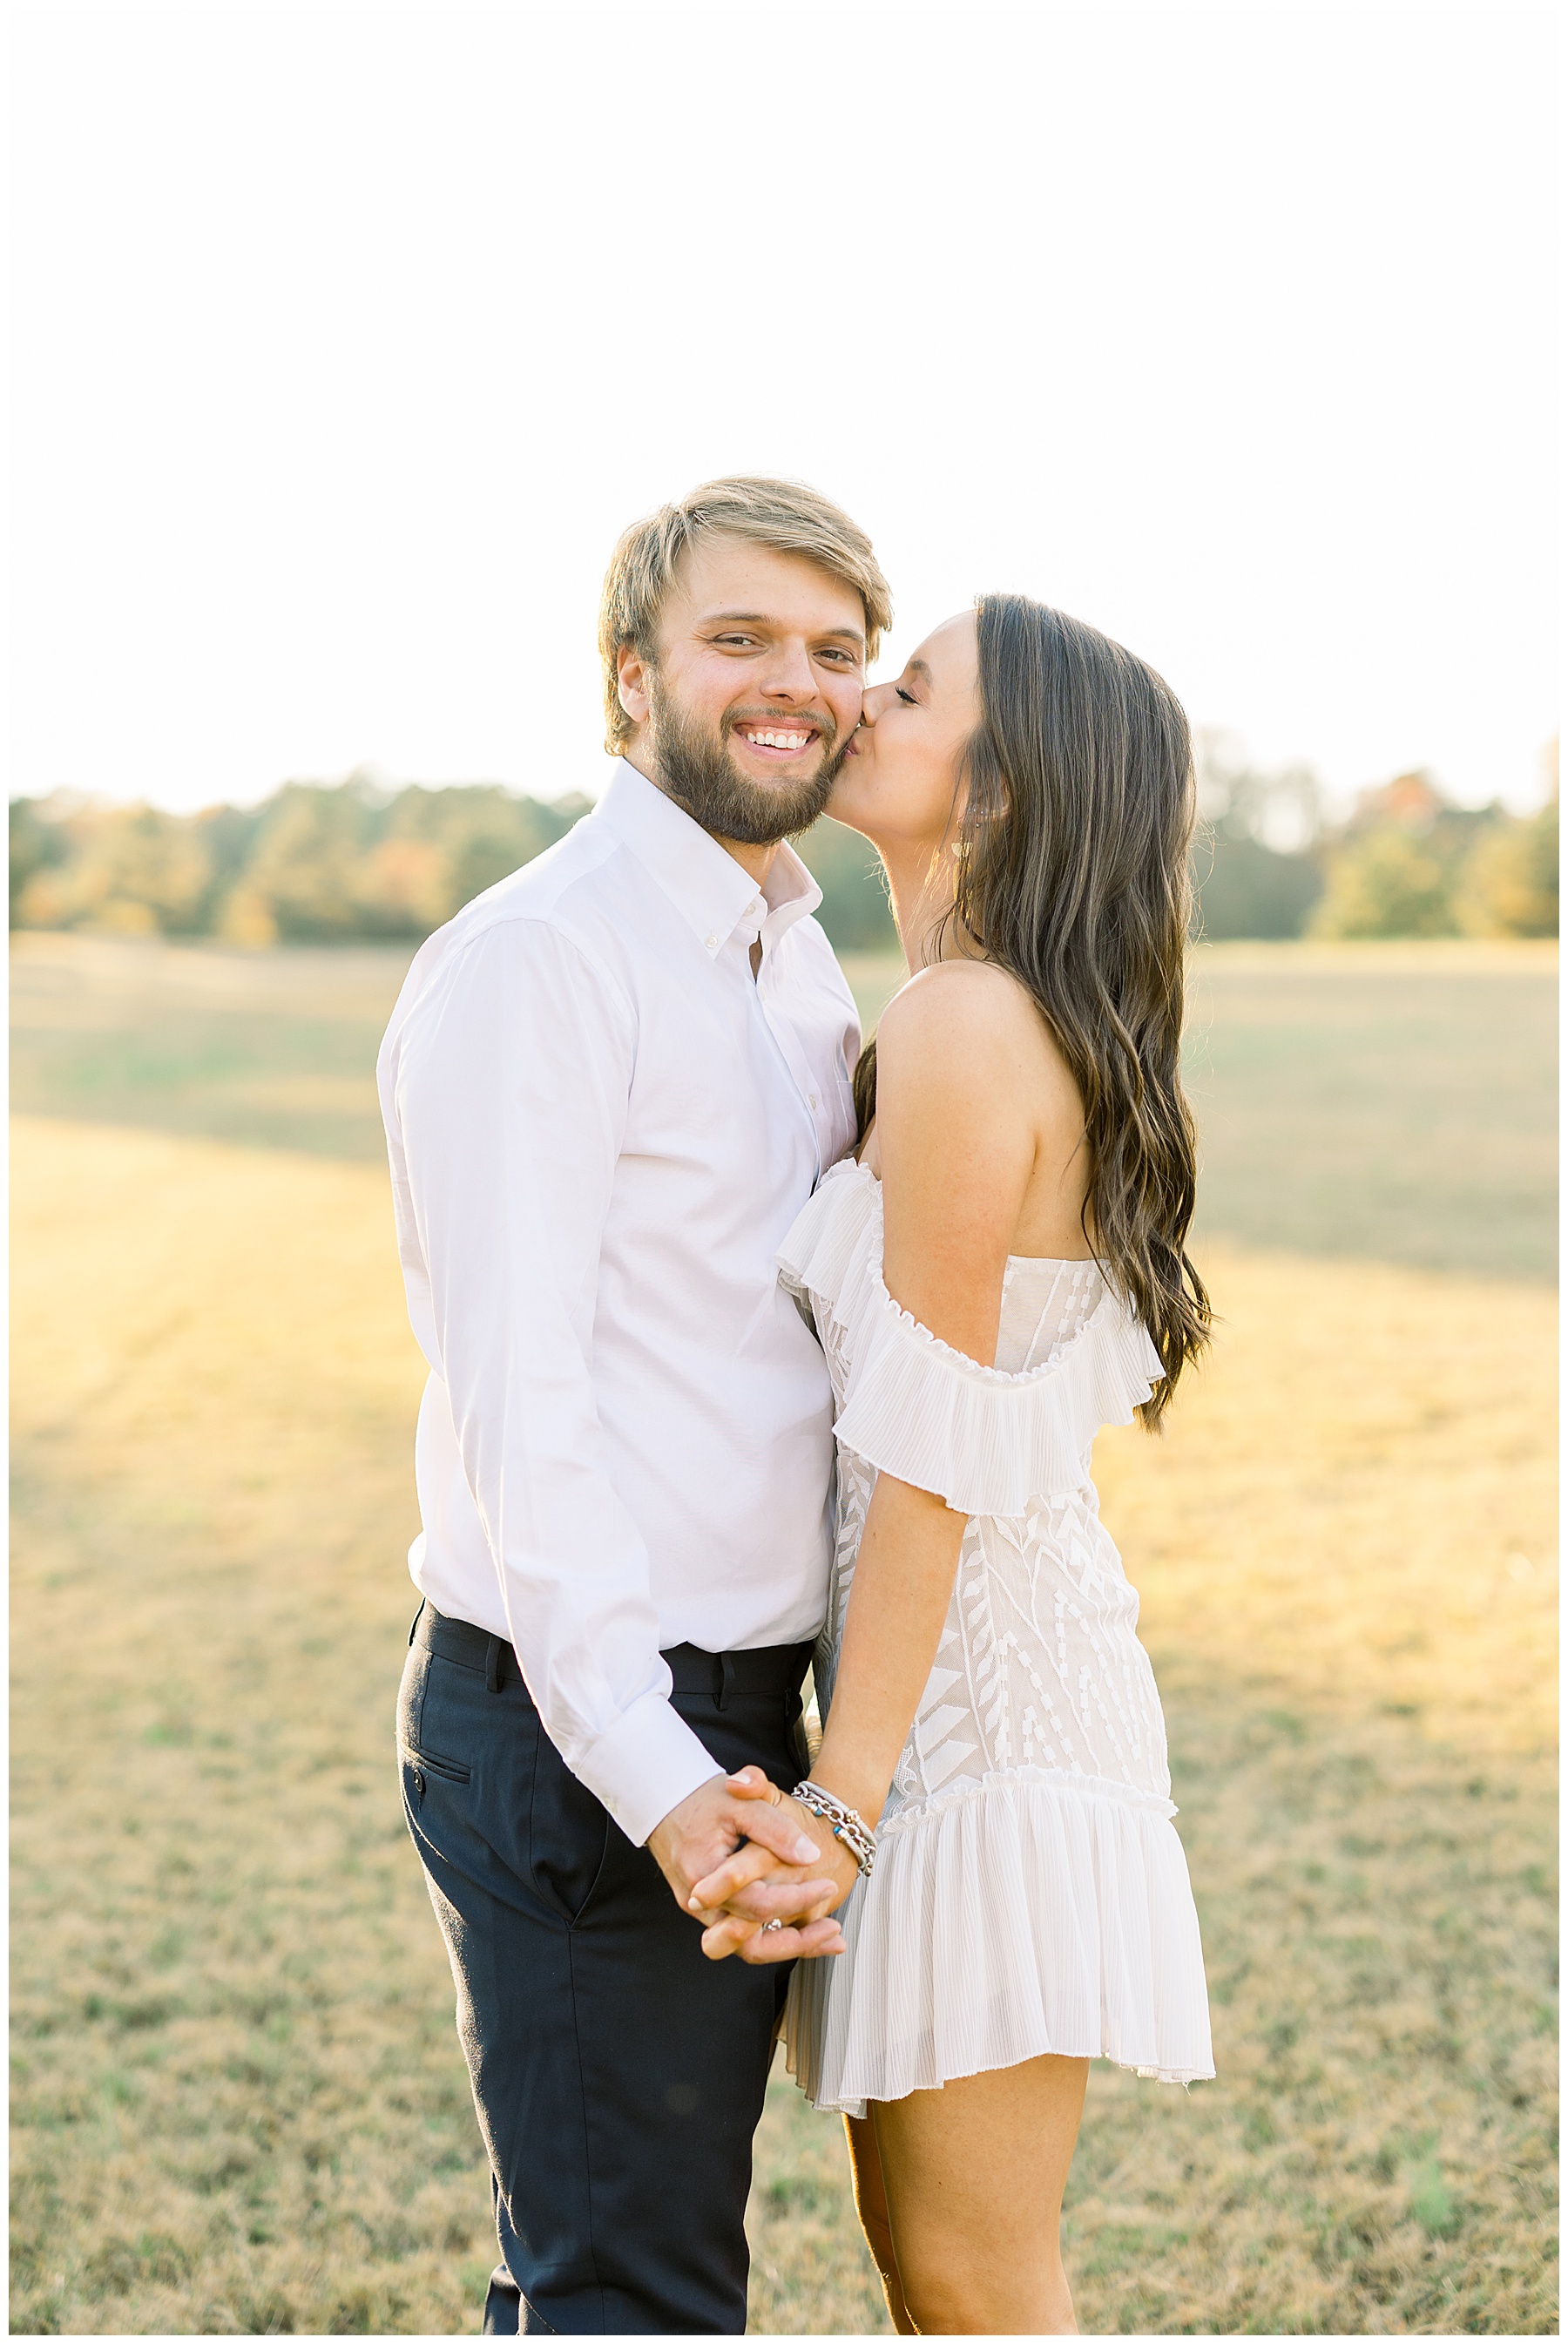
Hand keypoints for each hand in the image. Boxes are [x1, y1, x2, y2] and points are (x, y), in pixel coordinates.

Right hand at [645, 1768, 841, 1956]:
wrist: (664, 1799)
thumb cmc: (702, 1798)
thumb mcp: (743, 1804)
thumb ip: (775, 1829)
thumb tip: (809, 1856)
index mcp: (705, 1876)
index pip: (757, 1905)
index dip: (796, 1899)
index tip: (827, 1885)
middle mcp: (699, 1903)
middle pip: (750, 1943)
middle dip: (796, 1941)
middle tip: (833, 1928)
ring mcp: (701, 1910)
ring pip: (745, 1947)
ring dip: (786, 1946)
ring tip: (825, 1936)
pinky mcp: (708, 1910)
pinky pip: (741, 1935)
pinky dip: (773, 1935)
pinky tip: (805, 1930)